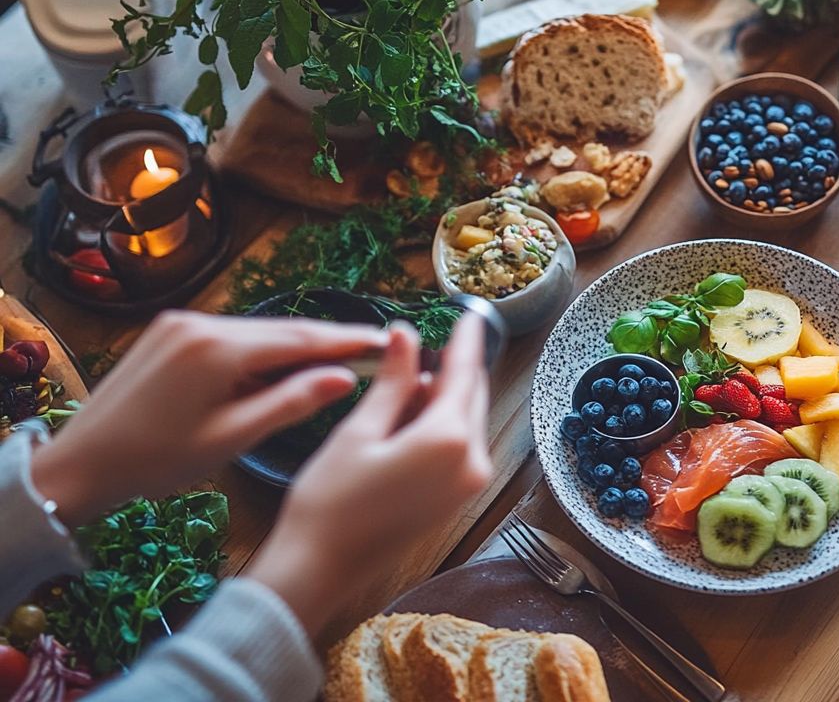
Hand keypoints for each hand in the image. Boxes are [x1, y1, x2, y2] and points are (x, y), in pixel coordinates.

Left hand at [31, 311, 386, 526]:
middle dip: (327, 341)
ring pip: (257, 332)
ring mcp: (183, 322)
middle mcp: (201, 323)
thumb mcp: (231, 438)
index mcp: (217, 350)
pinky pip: (232, 335)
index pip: (300, 338)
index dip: (347, 340)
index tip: (387, 340)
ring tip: (336, 364)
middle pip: (281, 330)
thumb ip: (290, 402)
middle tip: (374, 348)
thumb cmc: (156, 462)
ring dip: (294, 348)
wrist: (80, 462)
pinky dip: (261, 351)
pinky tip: (281, 369)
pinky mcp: (171, 330)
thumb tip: (343, 377)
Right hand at [246, 314, 492, 637]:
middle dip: (450, 370)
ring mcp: (468, 486)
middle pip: (471, 397)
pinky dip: (438, 426)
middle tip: (418, 348)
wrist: (320, 568)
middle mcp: (472, 463)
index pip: (465, 373)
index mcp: (451, 440)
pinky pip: (458, 447)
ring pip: (465, 421)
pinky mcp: (455, 500)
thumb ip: (393, 381)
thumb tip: (407, 336)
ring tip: (398, 387)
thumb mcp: (360, 430)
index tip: (472, 313)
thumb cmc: (331, 500)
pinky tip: (404, 420)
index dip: (466, 340)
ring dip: (441, 399)